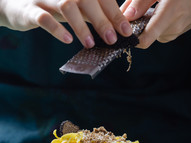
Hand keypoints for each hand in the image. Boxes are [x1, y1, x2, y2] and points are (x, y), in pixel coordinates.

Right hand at [0, 0, 132, 47]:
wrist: (18, 3)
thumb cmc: (53, 6)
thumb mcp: (75, 7)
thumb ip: (92, 14)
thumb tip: (116, 29)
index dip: (114, 13)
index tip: (126, 31)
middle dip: (102, 20)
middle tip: (112, 39)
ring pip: (66, 6)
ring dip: (81, 26)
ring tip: (90, 44)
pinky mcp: (30, 10)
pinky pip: (44, 18)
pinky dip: (56, 29)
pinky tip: (67, 40)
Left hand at [121, 0, 190, 48]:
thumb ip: (140, 2)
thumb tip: (125, 17)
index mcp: (170, 13)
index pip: (144, 40)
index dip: (132, 39)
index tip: (125, 31)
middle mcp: (174, 27)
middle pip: (146, 36)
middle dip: (140, 24)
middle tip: (143, 8)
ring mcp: (178, 31)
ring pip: (154, 33)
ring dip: (150, 22)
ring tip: (157, 6)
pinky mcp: (180, 31)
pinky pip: (163, 31)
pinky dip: (159, 22)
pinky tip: (165, 9)